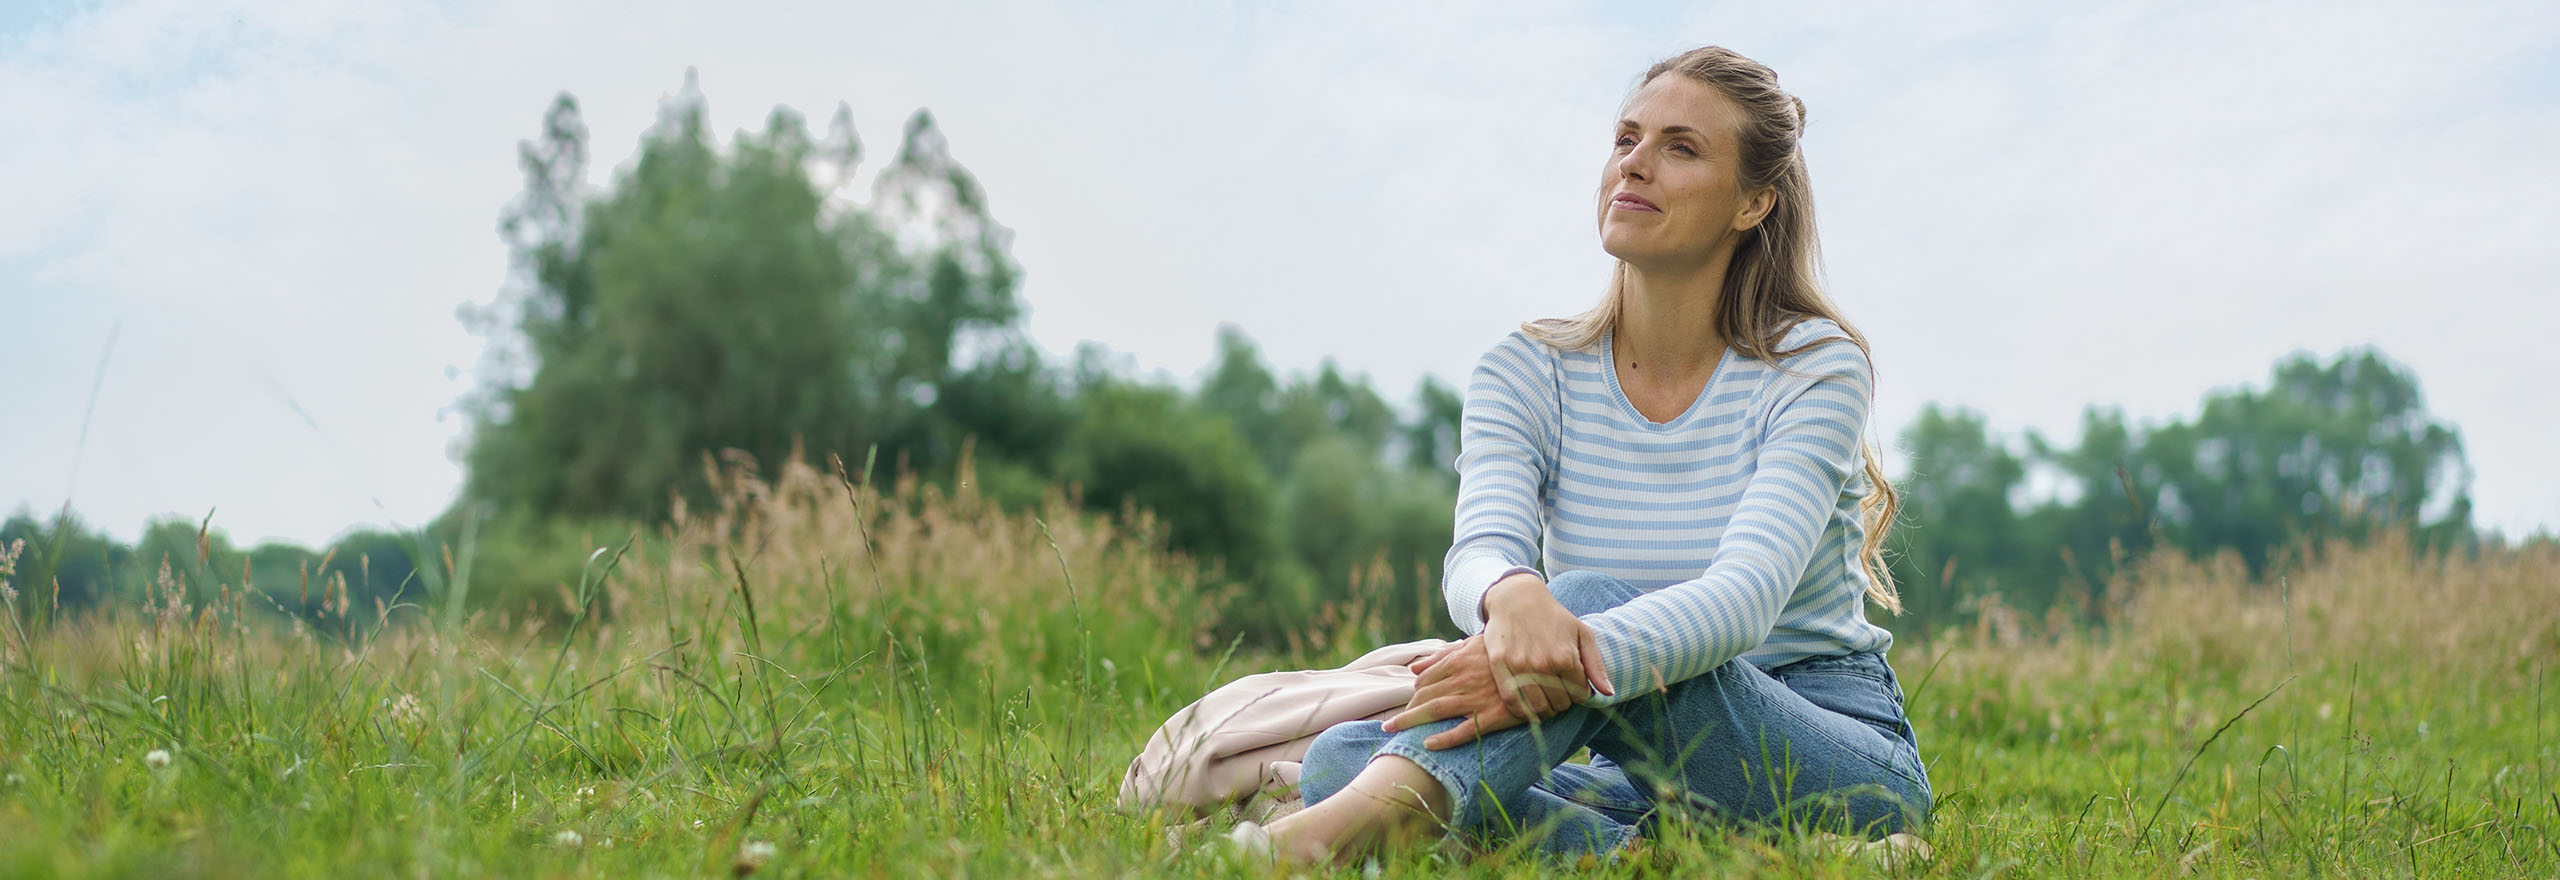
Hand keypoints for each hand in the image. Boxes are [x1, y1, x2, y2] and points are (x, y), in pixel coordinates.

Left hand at [1386, 636, 1526, 749]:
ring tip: (1393, 731)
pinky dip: (1444, 739)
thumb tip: (1414, 667)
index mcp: (1459, 661)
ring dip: (1410, 721)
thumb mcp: (1475, 646)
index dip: (1413, 693)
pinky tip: (1428, 744)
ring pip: (1435, 710)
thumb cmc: (1507, 652)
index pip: (1425, 679)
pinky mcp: (1493, 716)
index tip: (1407, 703)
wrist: (1544, 662)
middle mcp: (1463, 678)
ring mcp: (1477, 698)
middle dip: (1405, 709)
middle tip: (1391, 724)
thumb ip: (1444, 655)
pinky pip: (1463, 730)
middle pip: (1424, 696)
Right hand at [1477, 574, 1614, 720]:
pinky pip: (1512, 701)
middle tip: (1558, 694)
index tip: (1573, 688)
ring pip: (1537, 708)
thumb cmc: (1553, 616)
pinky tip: (1526, 706)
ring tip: (1545, 701)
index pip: (1580, 695)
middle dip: (1563, 702)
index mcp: (1566, 657)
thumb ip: (1596, 665)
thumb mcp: (1582, 633)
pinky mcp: (1500, 666)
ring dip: (1544, 710)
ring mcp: (1520, 666)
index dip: (1579, 694)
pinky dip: (1521, 711)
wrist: (1516, 598)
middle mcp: (1543, 664)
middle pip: (1559, 704)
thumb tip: (1609, 693)